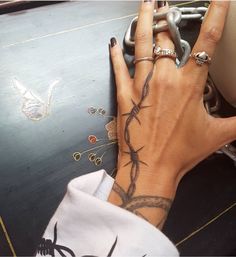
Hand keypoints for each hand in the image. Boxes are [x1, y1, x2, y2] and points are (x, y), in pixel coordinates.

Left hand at [108, 0, 230, 227]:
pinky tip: (113, 43)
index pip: (207, 42)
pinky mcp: (125, 96)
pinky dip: (116, 55)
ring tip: (144, 4)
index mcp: (189, 85)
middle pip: (167, 39)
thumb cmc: (182, 152)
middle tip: (164, 3)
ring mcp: (142, 86)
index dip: (215, 16)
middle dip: (168, 18)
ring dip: (143, 23)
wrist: (151, 168)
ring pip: (142, 46)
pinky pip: (119, 69)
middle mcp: (165, 79)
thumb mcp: (217, 135)